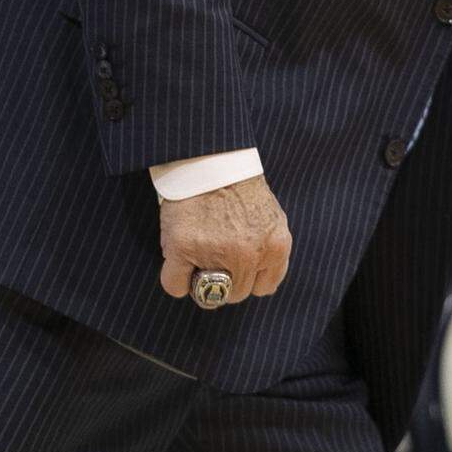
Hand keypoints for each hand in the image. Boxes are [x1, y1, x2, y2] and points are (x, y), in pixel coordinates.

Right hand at [159, 174, 291, 305]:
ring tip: (198, 249)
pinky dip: (175, 278)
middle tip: (214, 252)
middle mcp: (250, 254)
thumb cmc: (239, 186)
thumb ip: (268, 248)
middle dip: (225, 278)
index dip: (249, 276)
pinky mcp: (184, 248)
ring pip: (208, 295)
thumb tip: (257, 280)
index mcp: (276, 246)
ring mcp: (217, 253)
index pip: (264, 287)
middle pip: (236, 293)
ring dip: (200, 278)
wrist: (212, 157)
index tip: (237, 262)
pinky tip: (179, 257)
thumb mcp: (270, 217)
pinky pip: (176, 286)